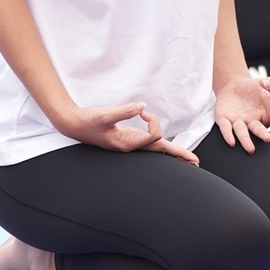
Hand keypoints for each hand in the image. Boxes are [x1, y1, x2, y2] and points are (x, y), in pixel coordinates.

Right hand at [55, 101, 198, 164]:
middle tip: (196, 162)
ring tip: (188, 159)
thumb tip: (142, 106)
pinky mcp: (127, 137)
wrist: (73, 124)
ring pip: (155, 148)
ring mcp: (129, 143)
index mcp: (127, 143)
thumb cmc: (87, 120)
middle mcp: (131, 146)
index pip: (153, 136)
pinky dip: (160, 145)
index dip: (153, 121)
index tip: (142, 111)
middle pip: (160, 151)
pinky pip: (148, 142)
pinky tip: (166, 147)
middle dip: (178, 155)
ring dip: (172, 152)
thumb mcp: (105, 114)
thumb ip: (124, 111)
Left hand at [213, 72, 269, 153]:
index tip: (262, 88)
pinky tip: (231, 142)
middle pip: (259, 130)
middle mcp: (253, 122)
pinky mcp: (225, 120)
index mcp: (265, 115)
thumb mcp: (266, 83)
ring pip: (242, 133)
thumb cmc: (253, 89)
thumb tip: (264, 85)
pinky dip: (228, 135)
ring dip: (245, 140)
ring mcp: (239, 122)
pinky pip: (226, 129)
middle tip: (267, 138)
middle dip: (262, 134)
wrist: (235, 87)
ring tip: (250, 149)